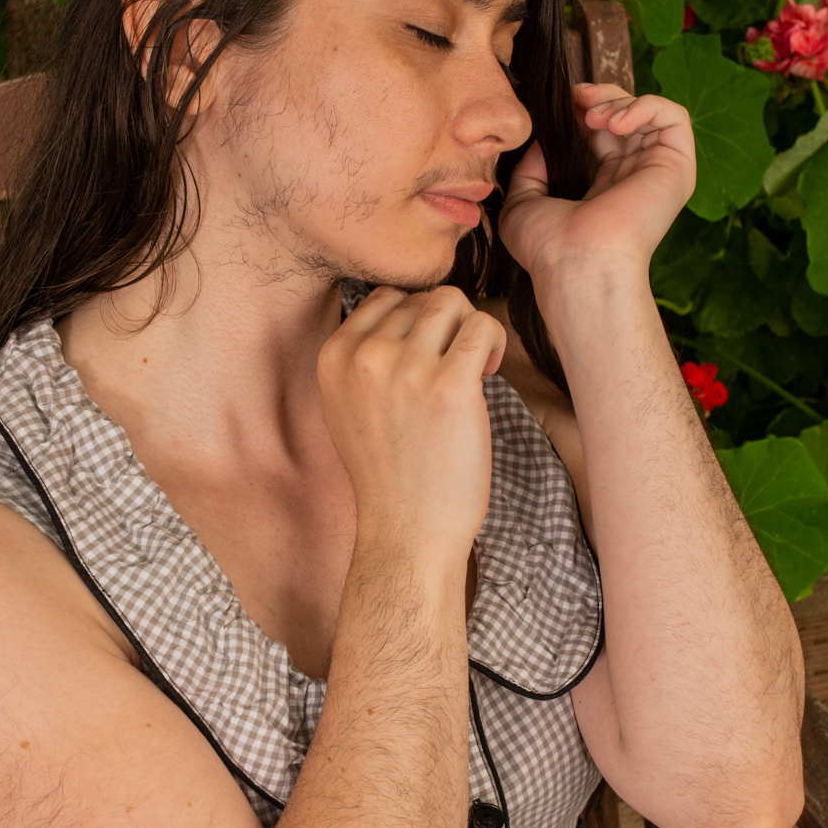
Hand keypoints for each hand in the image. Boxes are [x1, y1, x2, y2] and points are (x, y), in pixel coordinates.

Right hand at [318, 287, 505, 556]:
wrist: (407, 531)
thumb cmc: (387, 474)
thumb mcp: (348, 407)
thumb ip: (364, 358)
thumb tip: (412, 313)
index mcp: (334, 356)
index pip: (386, 297)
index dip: (417, 318)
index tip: (429, 353)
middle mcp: (365, 357)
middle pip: (422, 298)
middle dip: (446, 326)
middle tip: (456, 366)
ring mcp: (406, 369)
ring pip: (452, 301)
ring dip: (471, 327)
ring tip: (475, 366)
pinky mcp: (449, 386)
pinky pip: (482, 327)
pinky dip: (493, 341)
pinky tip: (489, 371)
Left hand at [498, 83, 695, 285]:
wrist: (575, 264)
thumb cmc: (548, 248)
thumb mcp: (524, 203)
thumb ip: (530, 170)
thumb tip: (541, 144)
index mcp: (605, 189)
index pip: (603, 135)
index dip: (583, 111)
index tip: (562, 106)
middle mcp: (634, 179)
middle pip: (627, 118)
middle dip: (600, 98)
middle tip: (575, 98)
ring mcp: (658, 173)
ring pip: (651, 113)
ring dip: (619, 101)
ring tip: (592, 117)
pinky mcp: (677, 168)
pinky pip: (674, 117)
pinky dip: (645, 105)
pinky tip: (614, 122)